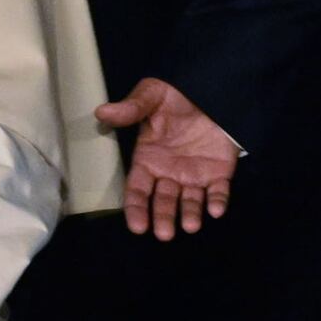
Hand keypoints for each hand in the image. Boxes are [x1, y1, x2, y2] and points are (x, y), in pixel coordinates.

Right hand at [95, 77, 238, 240]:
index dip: (136, 208)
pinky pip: (219, 191)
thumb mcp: (152, 96)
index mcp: (148, 159)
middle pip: (163, 202)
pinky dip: (217, 201)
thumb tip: (101, 112)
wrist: (211, 86)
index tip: (137, 225)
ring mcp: (194, 175)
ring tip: (190, 226)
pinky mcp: (219, 172)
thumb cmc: (176, 94)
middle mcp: (169, 173)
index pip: (138, 189)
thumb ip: (131, 108)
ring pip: (190, 202)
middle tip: (164, 234)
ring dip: (190, 215)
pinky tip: (216, 209)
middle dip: (163, 218)